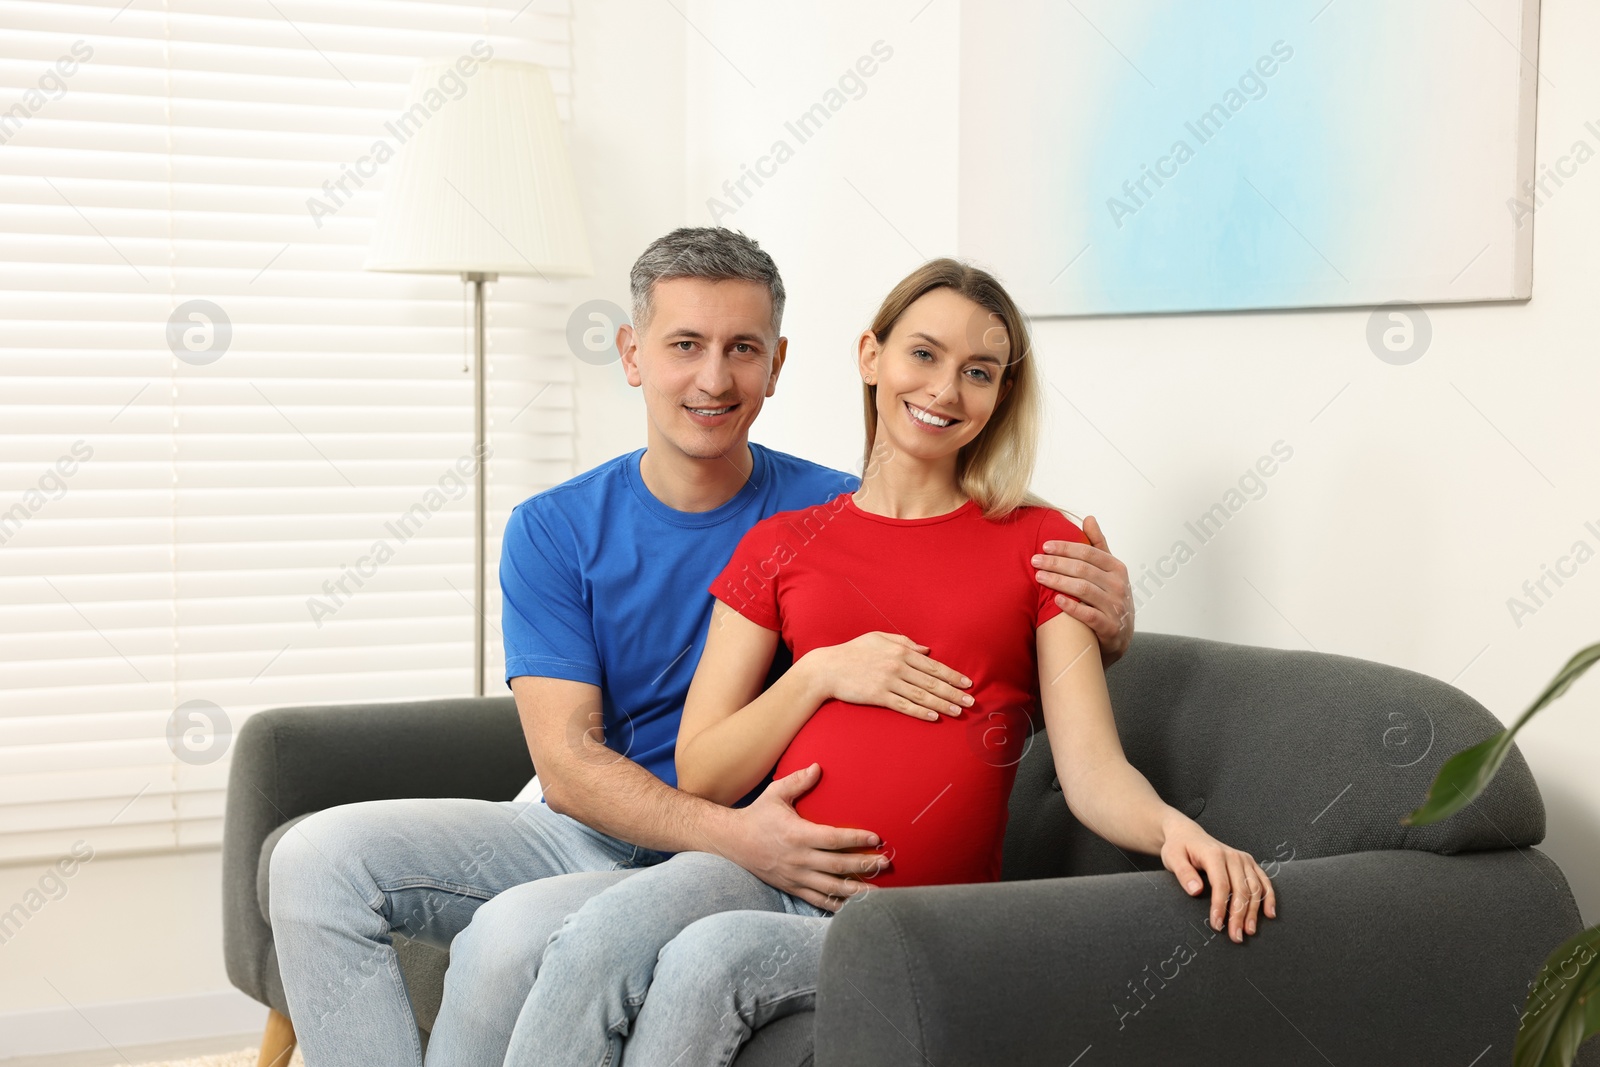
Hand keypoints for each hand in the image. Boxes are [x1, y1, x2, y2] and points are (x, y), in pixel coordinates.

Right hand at [711, 763, 889, 911]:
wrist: (732, 842)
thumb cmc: (757, 815)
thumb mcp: (775, 794)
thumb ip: (798, 781)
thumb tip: (818, 767)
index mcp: (797, 834)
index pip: (833, 839)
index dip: (856, 839)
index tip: (876, 838)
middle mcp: (798, 858)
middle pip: (838, 865)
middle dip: (865, 864)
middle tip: (886, 863)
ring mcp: (795, 876)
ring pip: (831, 887)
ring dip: (856, 889)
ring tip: (878, 890)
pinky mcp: (791, 887)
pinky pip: (817, 899)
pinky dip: (836, 904)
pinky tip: (853, 905)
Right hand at [805, 633, 972, 720]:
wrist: (828, 668)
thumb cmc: (854, 651)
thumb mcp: (878, 638)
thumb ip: (904, 642)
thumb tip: (927, 650)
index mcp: (900, 651)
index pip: (933, 666)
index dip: (953, 675)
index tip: (968, 683)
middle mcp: (897, 666)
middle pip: (932, 682)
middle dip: (954, 692)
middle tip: (971, 701)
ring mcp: (888, 682)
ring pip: (921, 695)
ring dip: (942, 704)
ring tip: (958, 711)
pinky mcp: (878, 696)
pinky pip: (904, 706)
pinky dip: (920, 712)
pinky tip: (933, 717)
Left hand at [1033, 514, 1133, 665]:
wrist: (1121, 635)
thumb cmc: (1110, 597)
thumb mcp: (1109, 570)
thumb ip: (1098, 545)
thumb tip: (1089, 518)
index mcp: (1117, 568)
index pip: (1089, 553)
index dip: (1066, 548)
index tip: (1045, 546)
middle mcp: (1118, 586)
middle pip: (1083, 570)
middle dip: (1056, 563)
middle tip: (1034, 560)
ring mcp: (1115, 607)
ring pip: (1084, 590)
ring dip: (1058, 582)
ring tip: (1039, 577)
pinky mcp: (1110, 628)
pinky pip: (1089, 616)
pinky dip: (1072, 607)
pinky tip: (1055, 600)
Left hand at [1159, 812, 1276, 942]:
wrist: (1187, 834)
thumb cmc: (1178, 847)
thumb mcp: (1172, 857)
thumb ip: (1183, 873)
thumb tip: (1196, 891)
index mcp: (1214, 854)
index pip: (1221, 884)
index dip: (1220, 906)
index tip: (1216, 925)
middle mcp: (1232, 856)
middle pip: (1241, 889)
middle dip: (1239, 915)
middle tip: (1235, 936)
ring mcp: (1243, 859)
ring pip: (1255, 888)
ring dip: (1254, 912)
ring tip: (1249, 931)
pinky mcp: (1249, 863)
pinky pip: (1264, 881)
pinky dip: (1269, 897)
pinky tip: (1269, 914)